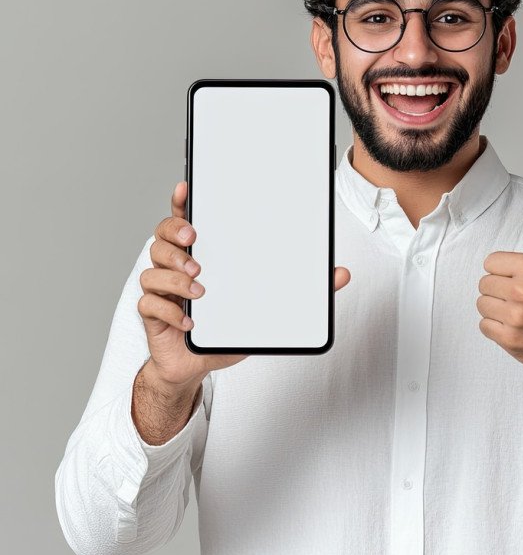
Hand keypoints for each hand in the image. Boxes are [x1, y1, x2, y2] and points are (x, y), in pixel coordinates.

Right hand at [137, 181, 351, 387]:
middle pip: (161, 236)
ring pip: (153, 267)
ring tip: (199, 286)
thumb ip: (303, 288)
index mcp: (202, 254)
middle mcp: (177, 267)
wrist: (197, 365)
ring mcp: (162, 290)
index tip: (188, 189)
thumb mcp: (268, 307)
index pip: (186, 219)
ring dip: (176, 274)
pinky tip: (190, 322)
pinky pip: (149, 304)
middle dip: (175, 233)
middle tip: (195, 240)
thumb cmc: (227, 328)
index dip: (183, 202)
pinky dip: (170, 311)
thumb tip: (342, 274)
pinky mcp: (153, 315)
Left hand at [477, 167, 522, 380]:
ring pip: (482, 303)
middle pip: (485, 282)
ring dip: (499, 308)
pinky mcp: (510, 340)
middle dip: (504, 288)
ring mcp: (517, 318)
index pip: (492, 262)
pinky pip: (484, 326)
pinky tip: (522, 327)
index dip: (509, 269)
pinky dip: (498, 329)